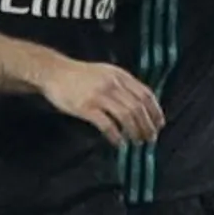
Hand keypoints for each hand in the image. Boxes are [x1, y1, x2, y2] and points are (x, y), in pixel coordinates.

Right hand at [38, 60, 164, 145]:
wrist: (53, 71)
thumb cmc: (79, 75)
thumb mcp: (106, 73)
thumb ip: (123, 85)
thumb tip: (141, 104)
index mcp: (120, 76)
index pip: (146, 94)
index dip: (155, 111)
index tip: (159, 124)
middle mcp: (112, 84)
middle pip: (138, 107)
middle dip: (147, 125)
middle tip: (150, 138)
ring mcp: (99, 95)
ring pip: (126, 116)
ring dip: (135, 132)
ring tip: (137, 142)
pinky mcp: (86, 107)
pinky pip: (107, 124)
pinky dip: (116, 136)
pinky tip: (119, 143)